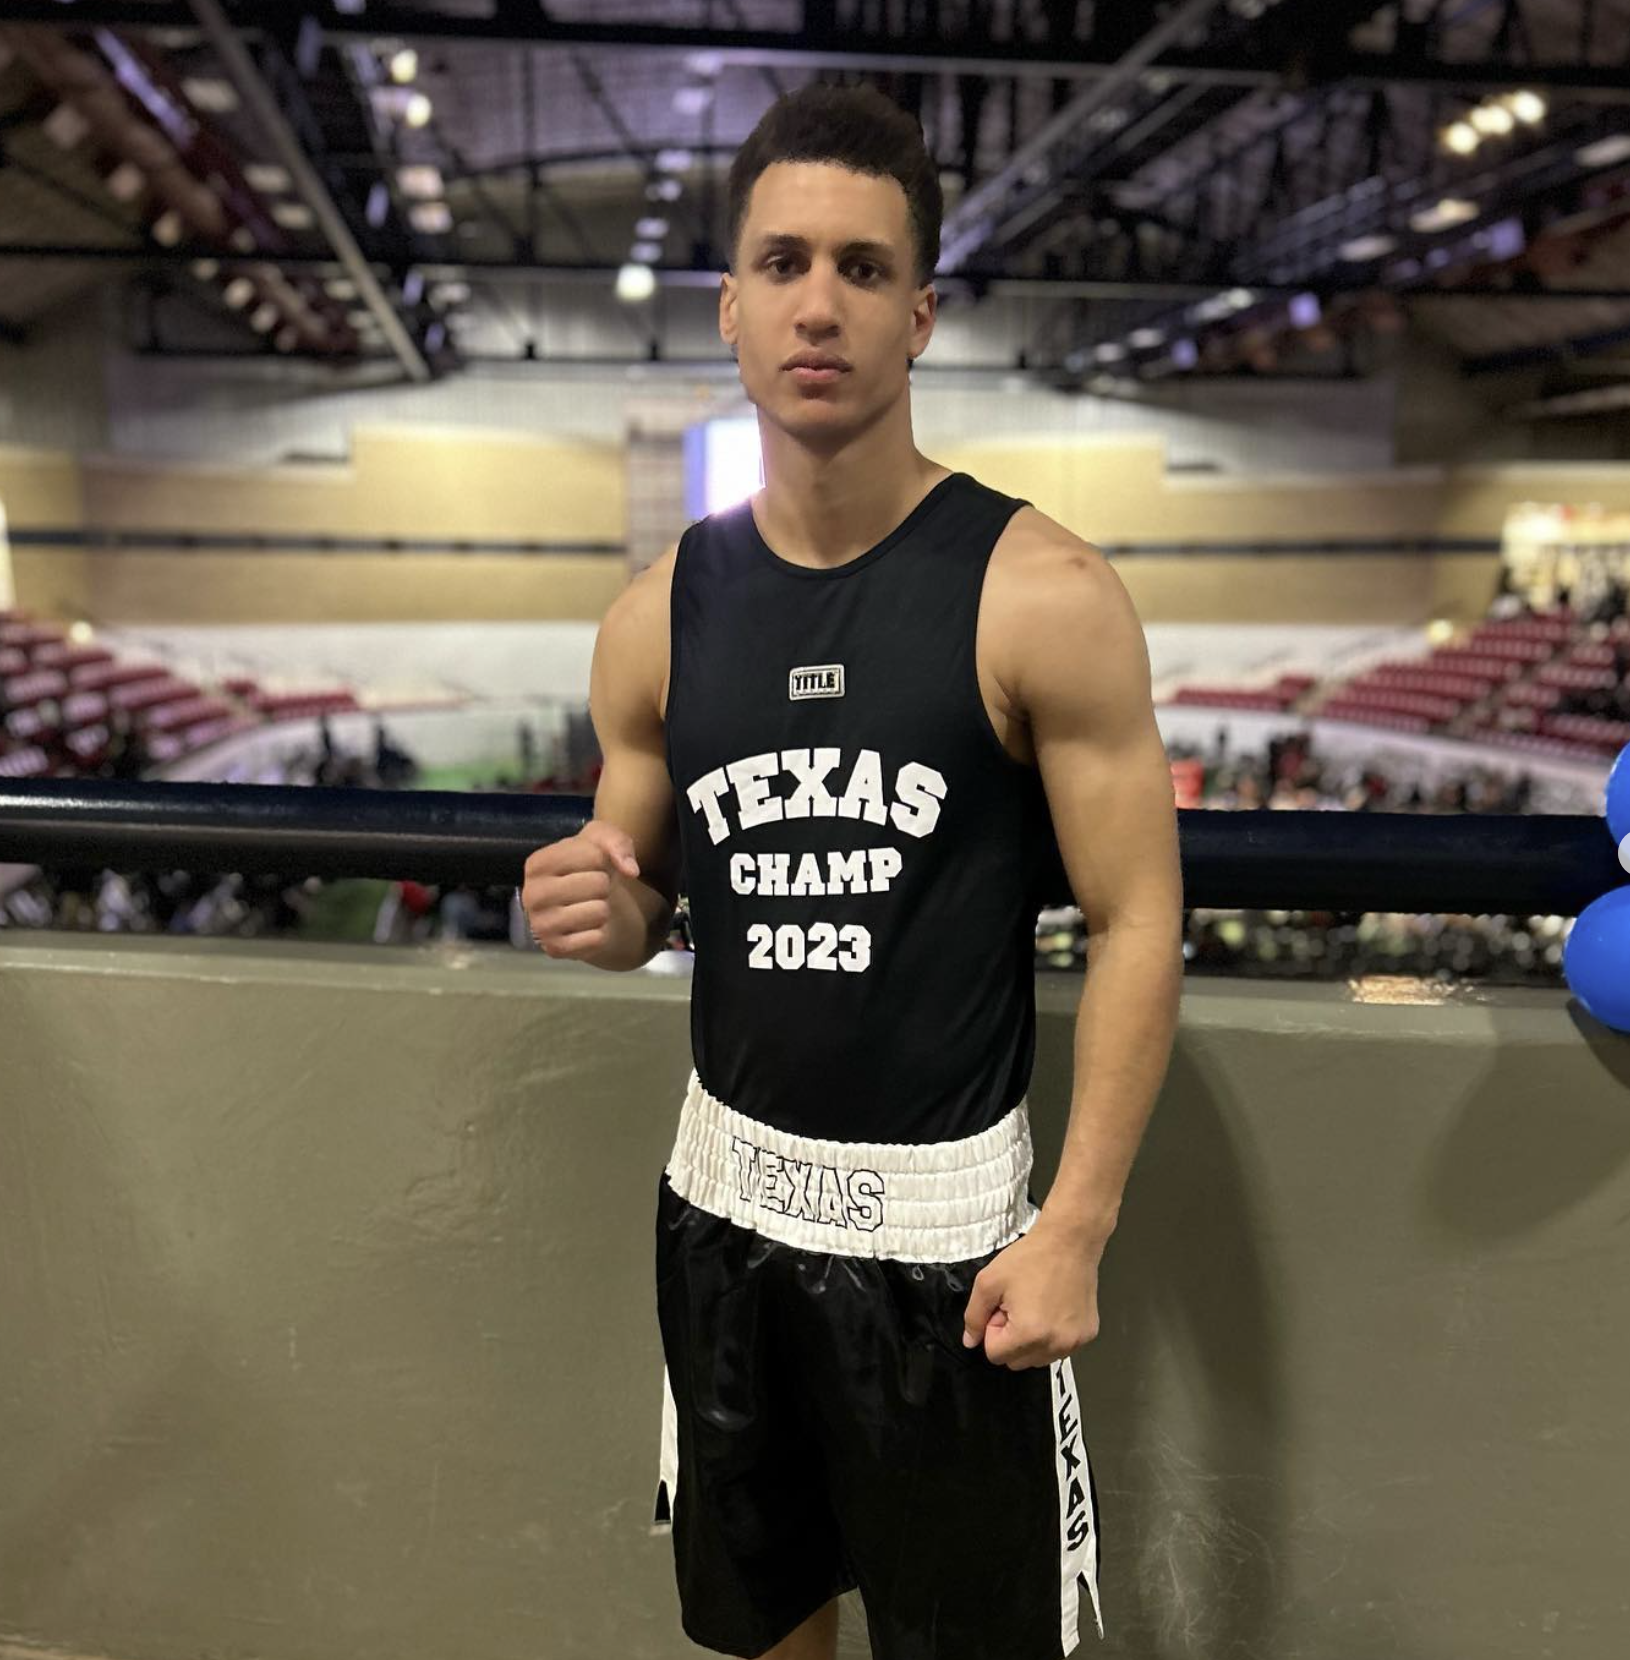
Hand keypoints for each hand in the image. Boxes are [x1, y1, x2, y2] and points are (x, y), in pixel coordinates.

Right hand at [519, 819, 639, 958]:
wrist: (585, 903)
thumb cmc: (588, 867)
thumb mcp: (601, 841)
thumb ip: (616, 842)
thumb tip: (630, 870)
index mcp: (537, 863)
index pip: (593, 855)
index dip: (603, 860)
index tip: (591, 865)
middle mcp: (532, 894)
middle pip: (598, 884)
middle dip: (604, 885)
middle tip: (591, 889)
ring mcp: (540, 924)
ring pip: (600, 911)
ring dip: (603, 908)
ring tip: (588, 905)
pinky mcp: (555, 948)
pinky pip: (597, 938)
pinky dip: (599, 932)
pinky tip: (585, 926)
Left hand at [961, 1219, 1104, 1370]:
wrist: (1069, 1241)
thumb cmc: (1031, 1257)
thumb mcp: (989, 1281)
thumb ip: (974, 1315)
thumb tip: (970, 1341)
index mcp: (1028, 1334)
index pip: (995, 1355)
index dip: (993, 1330)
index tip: (1003, 1307)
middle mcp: (1055, 1345)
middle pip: (1017, 1362)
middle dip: (1011, 1338)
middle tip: (1018, 1306)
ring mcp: (1074, 1343)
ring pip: (1039, 1358)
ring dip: (1032, 1340)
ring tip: (1036, 1306)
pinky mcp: (1087, 1336)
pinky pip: (1060, 1349)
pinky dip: (1052, 1336)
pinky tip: (1054, 1308)